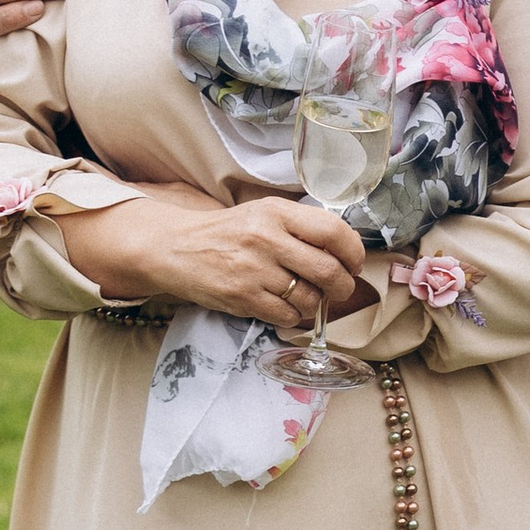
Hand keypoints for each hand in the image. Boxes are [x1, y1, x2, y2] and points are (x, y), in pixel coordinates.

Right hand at [57, 188, 371, 334]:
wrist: (175, 248)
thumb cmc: (228, 233)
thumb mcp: (264, 215)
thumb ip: (301, 227)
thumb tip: (346, 251)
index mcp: (277, 212)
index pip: (334, 231)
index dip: (354, 253)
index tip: (354, 264)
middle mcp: (266, 238)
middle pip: (328, 270)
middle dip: (342, 286)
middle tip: (340, 289)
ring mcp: (253, 269)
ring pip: (309, 298)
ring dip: (316, 304)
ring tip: (308, 299)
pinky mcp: (241, 297)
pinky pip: (286, 315)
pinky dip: (294, 317)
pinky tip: (286, 309)